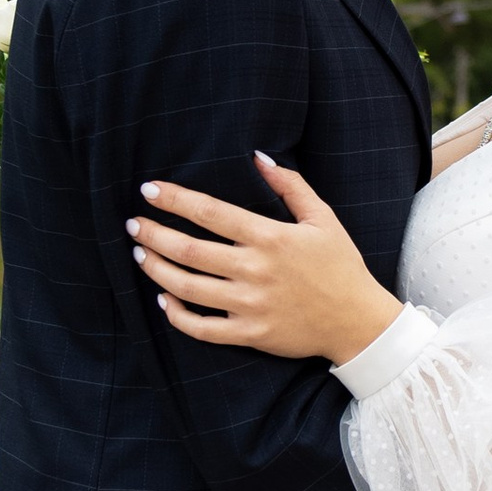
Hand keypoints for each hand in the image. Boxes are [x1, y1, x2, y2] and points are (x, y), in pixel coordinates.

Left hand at [130, 155, 402, 366]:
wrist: (358, 321)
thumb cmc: (340, 265)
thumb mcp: (322, 218)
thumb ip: (290, 185)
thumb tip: (257, 157)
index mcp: (270, 237)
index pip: (211, 213)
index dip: (175, 200)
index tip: (149, 190)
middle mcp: (255, 270)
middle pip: (189, 250)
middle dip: (154, 234)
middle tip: (133, 224)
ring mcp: (250, 305)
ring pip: (187, 288)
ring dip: (156, 269)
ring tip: (140, 254)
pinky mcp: (250, 333)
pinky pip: (201, 328)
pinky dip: (177, 314)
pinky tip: (164, 299)